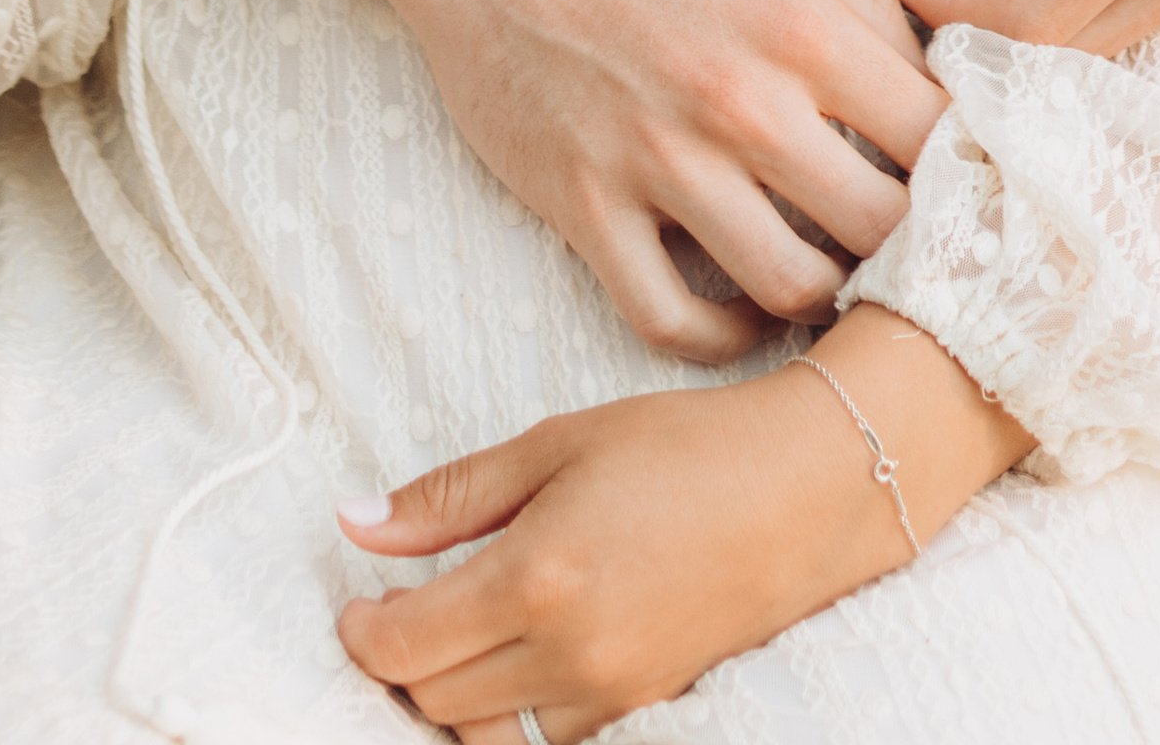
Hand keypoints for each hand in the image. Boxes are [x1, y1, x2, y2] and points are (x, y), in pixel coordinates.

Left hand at [333, 364, 894, 736]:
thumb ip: (450, 496)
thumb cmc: (681, 448)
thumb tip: (355, 522)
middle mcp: (567, 653)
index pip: (403, 647)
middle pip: (434, 699)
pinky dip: (511, 713)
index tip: (357, 602)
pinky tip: (516, 659)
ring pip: (485, 734)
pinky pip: (545, 739)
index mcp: (534, 577)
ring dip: (452, 695)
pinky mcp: (643, 708)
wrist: (804, 489)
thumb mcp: (556, 445)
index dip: (360, 632)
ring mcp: (609, 694)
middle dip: (401, 661)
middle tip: (399, 610)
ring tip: (456, 635)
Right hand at [391, 0, 939, 361]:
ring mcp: (657, 161)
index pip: (935, 137)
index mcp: (797, 24)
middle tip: (904, 251)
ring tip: (826, 277)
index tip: (964, 192)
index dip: (965, 173)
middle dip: (907, 247)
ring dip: (819, 296)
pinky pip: (670, 321)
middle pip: (879, 229)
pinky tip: (738, 309)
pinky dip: (717, 336)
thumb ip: (860, 9)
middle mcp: (737, 100)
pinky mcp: (584, 205)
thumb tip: (940, 84)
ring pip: (786, 288)